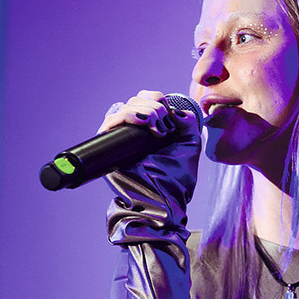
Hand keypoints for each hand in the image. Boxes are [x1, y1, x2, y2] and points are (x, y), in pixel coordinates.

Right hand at [102, 89, 201, 218]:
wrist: (164, 198)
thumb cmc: (176, 177)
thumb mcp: (190, 144)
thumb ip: (187, 122)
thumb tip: (172, 110)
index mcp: (149, 129)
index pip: (145, 100)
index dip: (157, 100)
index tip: (169, 117)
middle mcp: (133, 131)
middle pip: (135, 100)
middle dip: (154, 107)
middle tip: (165, 130)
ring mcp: (120, 137)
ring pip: (126, 107)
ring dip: (146, 112)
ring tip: (158, 131)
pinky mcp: (108, 145)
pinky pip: (112, 120)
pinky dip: (129, 115)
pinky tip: (145, 124)